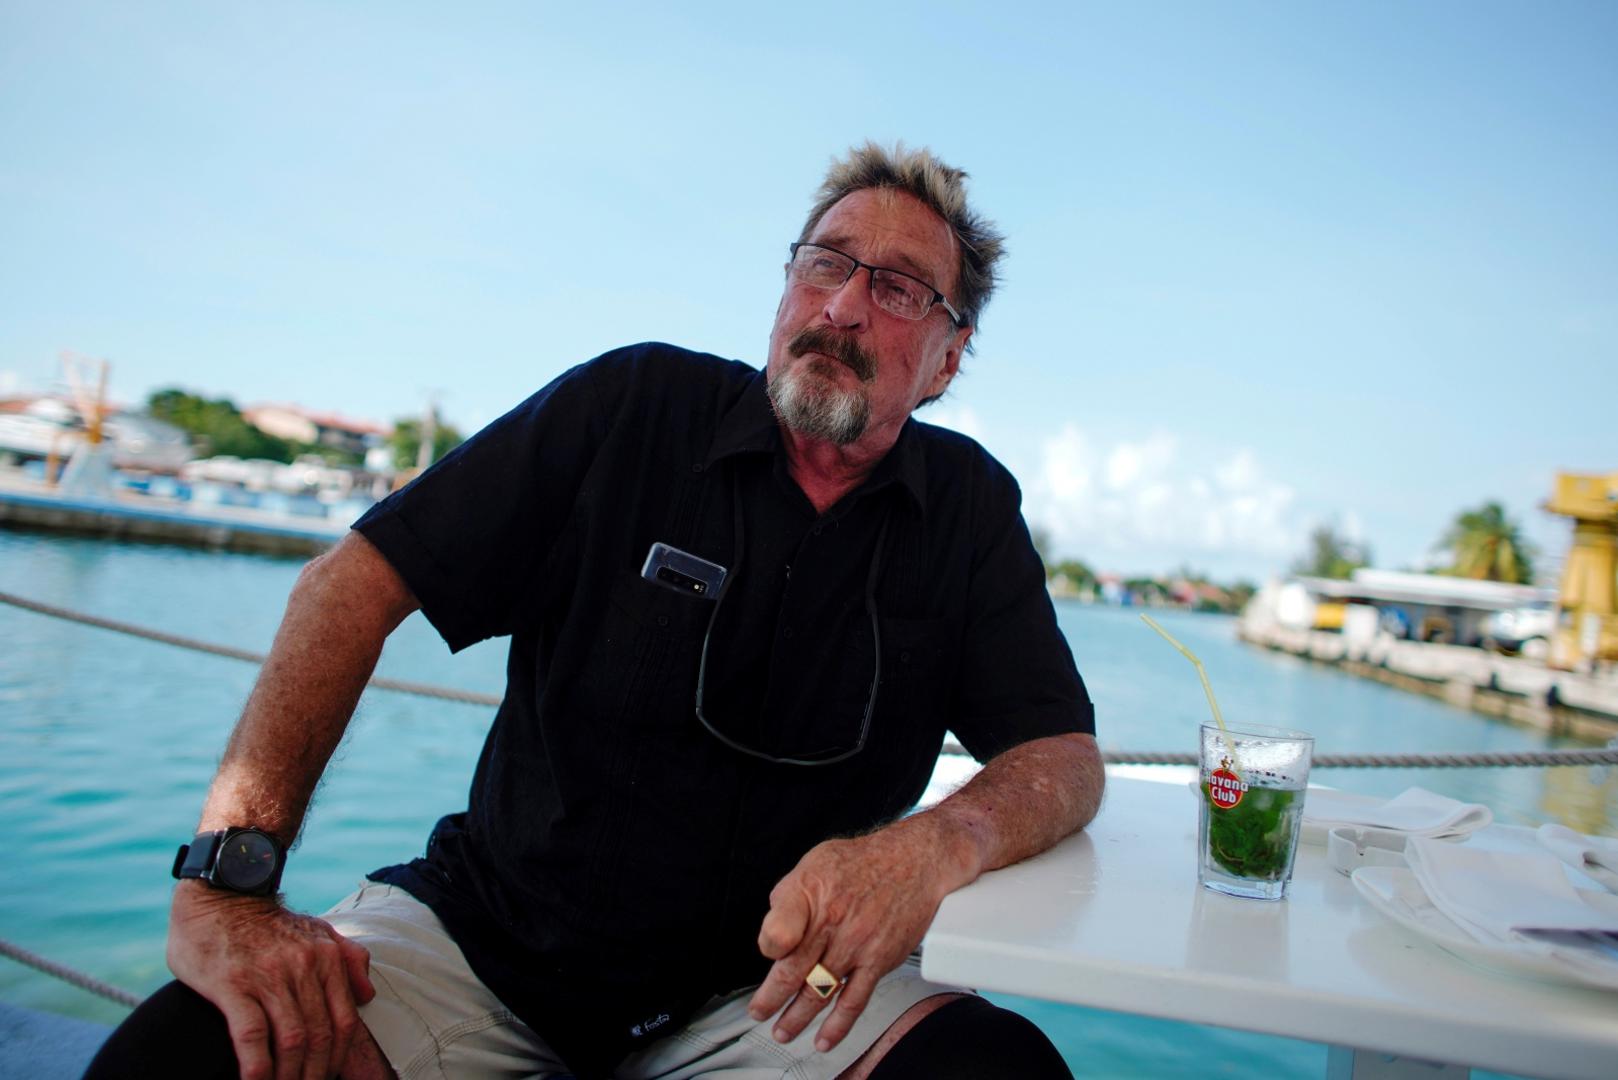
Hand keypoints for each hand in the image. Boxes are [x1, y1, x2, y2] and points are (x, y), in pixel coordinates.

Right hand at [166, 882, 375, 1079]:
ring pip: (290, 1040)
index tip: (330, 1077)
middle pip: (319, 1036)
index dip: (339, 1058)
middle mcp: (303, 967)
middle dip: (315, 1073)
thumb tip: (368, 995)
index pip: (344, 1021)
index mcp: (326, 957)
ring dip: (288, 1077)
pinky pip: (251, 1036)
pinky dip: (256, 1069)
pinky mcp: (233, 985)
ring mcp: (268, 977)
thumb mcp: (317, 930)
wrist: (221, 894)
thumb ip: (347, 960)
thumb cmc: (266, 922)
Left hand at [746, 819, 970, 1052]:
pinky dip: (837, 1025)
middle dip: (771, 999)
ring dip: (797, 1017)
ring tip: (783, 1031)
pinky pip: (854, 1000)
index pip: (776, 931)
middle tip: (759, 1012)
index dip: (767, 947)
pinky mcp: (878, 961)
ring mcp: (856, 944)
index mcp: (810, 894)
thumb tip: (772, 933)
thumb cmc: (862, 863)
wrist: (914, 862)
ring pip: (819, 991)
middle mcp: (832, 921)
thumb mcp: (814, 863)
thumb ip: (788, 898)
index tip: (767, 955)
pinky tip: (824, 1039)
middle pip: (792, 969)